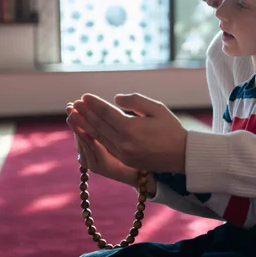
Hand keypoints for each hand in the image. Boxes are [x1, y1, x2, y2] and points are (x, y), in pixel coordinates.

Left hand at [66, 93, 187, 173]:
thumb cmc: (171, 129)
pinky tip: (88, 131)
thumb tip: (115, 99)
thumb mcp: (157, 108)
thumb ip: (135, 101)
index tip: (84, 96)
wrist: (182, 155)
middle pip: (98, 125)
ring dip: (85, 126)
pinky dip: (94, 138)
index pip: (106, 113)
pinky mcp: (125, 161)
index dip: (94, 104)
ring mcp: (123, 154)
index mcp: (130, 128)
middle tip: (74, 104)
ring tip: (75, 116)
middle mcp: (123, 143)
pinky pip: (105, 147)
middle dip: (85, 114)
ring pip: (99, 137)